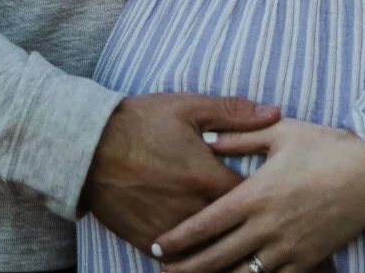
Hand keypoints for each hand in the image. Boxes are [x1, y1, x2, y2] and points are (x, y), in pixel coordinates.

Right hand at [81, 93, 282, 250]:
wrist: (87, 147)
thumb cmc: (139, 122)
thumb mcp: (188, 108)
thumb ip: (234, 113)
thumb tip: (276, 113)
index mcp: (207, 177)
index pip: (254, 199)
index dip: (267, 198)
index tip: (277, 196)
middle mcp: (192, 210)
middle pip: (234, 232)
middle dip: (250, 230)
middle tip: (267, 229)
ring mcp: (169, 230)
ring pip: (208, 253)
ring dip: (224, 251)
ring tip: (242, 253)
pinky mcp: (147, 242)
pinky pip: (178, 261)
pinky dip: (192, 260)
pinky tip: (206, 260)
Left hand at [150, 118, 364, 272]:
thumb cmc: (326, 145)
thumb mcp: (281, 133)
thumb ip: (240, 136)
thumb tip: (208, 139)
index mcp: (255, 194)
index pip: (205, 223)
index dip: (178, 238)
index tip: (157, 245)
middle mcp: (267, 226)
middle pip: (215, 257)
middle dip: (186, 268)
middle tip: (164, 272)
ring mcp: (288, 248)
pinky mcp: (308, 260)